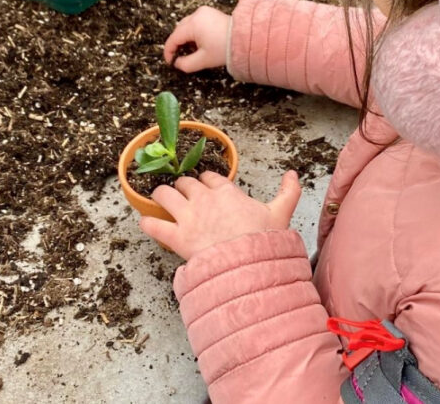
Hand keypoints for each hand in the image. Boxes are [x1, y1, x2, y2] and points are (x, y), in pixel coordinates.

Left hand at [139, 171, 301, 259]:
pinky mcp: (176, 237)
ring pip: (164, 195)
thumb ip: (288, 191)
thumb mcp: (281, 213)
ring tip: (159, 201)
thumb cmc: (264, 241)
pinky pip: (153, 225)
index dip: (206, 181)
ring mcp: (188, 217)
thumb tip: (293, 174)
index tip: (206, 187)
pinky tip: (146, 223)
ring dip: (160, 196)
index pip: (210, 177)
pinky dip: (147, 223)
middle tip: (183, 196)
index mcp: (227, 192)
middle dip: (183, 187)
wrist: (250, 266)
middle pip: (185, 182)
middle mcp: (204, 199)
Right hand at [163, 6, 229, 72]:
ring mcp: (203, 12)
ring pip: (186, 26)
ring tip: (194, 51)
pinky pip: (195, 22)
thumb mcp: (203, 60)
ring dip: (186, 38)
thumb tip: (176, 63)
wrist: (245, 38)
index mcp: (193, 25)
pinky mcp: (209, 12)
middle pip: (179, 31)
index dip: (169, 51)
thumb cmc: (226, 48)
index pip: (173, 38)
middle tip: (181, 57)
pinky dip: (194, 32)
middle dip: (178, 44)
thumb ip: (185, 64)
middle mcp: (196, 15)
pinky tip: (201, 42)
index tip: (170, 61)